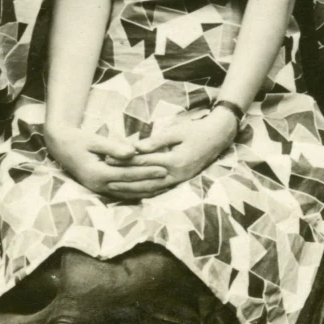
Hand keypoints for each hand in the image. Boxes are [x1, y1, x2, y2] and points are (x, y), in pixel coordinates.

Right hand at [45, 121, 168, 200]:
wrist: (60, 146)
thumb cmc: (77, 139)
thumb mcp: (94, 140)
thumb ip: (114, 147)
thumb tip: (133, 152)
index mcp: (97, 173)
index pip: (128, 174)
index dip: (147, 172)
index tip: (163, 168)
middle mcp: (98, 185)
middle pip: (130, 186)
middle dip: (150, 183)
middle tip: (168, 178)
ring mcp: (98, 189)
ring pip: (127, 193)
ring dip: (146, 191)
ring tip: (163, 186)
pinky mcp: (99, 188)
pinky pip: (121, 193)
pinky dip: (136, 193)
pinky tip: (148, 190)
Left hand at [121, 107, 240, 197]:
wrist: (218, 137)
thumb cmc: (195, 130)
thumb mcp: (176, 132)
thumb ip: (156, 141)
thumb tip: (135, 147)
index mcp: (175, 160)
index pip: (144, 163)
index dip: (125, 162)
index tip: (109, 160)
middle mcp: (177, 174)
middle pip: (145, 180)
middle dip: (125, 180)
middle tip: (106, 178)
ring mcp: (179, 180)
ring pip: (152, 189)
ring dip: (132, 190)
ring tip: (114, 189)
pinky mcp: (180, 181)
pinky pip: (159, 190)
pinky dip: (144, 192)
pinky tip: (132, 193)